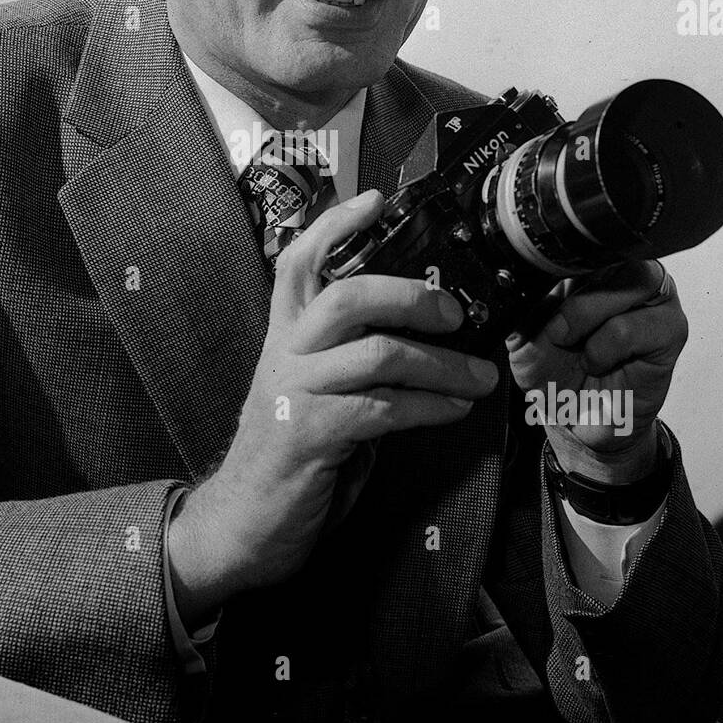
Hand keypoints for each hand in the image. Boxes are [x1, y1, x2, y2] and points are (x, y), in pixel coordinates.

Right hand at [167, 189, 499, 625]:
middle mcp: (285, 354)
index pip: (298, 262)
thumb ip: (347, 356)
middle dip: (410, 295)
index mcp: (284, 335)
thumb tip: (420, 329)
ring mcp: (295, 394)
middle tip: (456, 310)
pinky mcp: (311, 436)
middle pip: (346, 297)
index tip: (377, 199)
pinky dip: (428, 406)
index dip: (335, 226)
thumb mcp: (312, 390)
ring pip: (377, 355)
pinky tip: (454, 410)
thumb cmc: (290, 452)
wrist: (241, 523)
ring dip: (442, 365)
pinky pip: (382, 409)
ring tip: (481, 377)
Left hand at [506, 260, 687, 483]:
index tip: (539, 292)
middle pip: (610, 256)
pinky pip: (636, 325)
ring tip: (576, 348)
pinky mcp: (671, 332)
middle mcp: (629, 276)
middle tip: (556, 331)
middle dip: (573, 298)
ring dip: (589, 317)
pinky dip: (607, 346)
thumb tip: (529, 274)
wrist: (574, 422)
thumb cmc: (555, 375)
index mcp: (595, 268)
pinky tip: (598, 362)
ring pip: (630, 281)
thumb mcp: (524, 332)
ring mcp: (655, 301)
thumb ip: (529, 298)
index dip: (560, 265)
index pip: (585, 243)